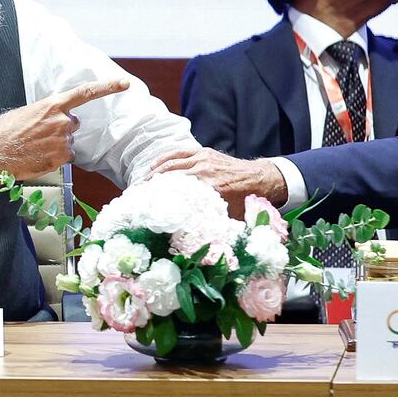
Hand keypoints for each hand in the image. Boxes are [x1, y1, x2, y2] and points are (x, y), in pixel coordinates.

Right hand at [0, 79, 129, 182]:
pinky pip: (65, 157)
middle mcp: (62, 121)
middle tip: (40, 135)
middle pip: (73, 124)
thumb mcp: (26, 113)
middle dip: (62, 129)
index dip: (107, 87)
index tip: (124, 83)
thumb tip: (53, 117)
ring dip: (56, 145)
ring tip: (35, 146)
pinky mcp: (62, 157)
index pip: (85, 92)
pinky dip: (55, 158)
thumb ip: (46, 112)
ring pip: (68, 142)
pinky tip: (38, 156)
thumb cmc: (5, 132)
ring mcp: (63, 140)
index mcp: (52, 105)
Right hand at [148, 147, 288, 215]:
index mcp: (211, 190)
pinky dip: (163, 160)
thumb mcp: (228, 218)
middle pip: (169, 178)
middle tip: (136, 197)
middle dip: (150, 187)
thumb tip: (192, 244)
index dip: (159, 201)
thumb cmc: (245, 202)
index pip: (177, 194)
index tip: (144, 208)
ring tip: (140, 185)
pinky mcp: (203, 152)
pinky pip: (178, 154)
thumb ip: (210, 226)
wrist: (261, 179)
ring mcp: (203, 159)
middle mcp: (205, 172)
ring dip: (152, 174)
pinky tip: (152, 167)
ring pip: (171, 165)